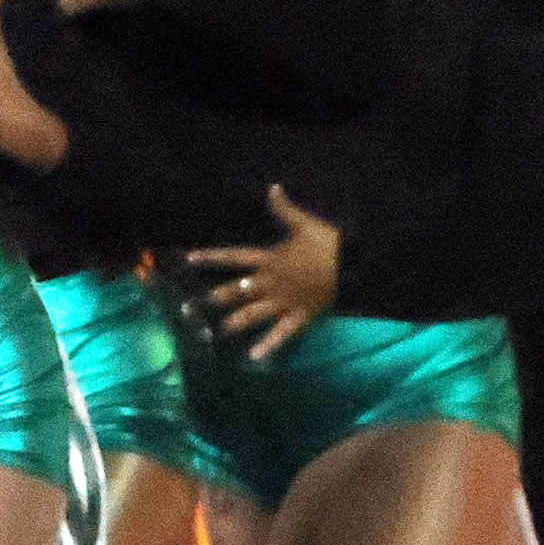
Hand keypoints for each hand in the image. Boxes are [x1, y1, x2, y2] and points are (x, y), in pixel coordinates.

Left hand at [183, 185, 339, 359]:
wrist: (354, 265)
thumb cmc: (329, 243)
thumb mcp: (304, 223)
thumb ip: (284, 208)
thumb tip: (272, 186)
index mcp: (270, 260)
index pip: (235, 257)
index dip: (212, 257)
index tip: (190, 259)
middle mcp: (271, 283)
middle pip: (237, 291)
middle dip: (213, 299)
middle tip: (189, 310)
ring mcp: (284, 302)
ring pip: (253, 314)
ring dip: (234, 323)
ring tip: (215, 333)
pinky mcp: (300, 316)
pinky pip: (282, 334)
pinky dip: (269, 346)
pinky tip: (254, 358)